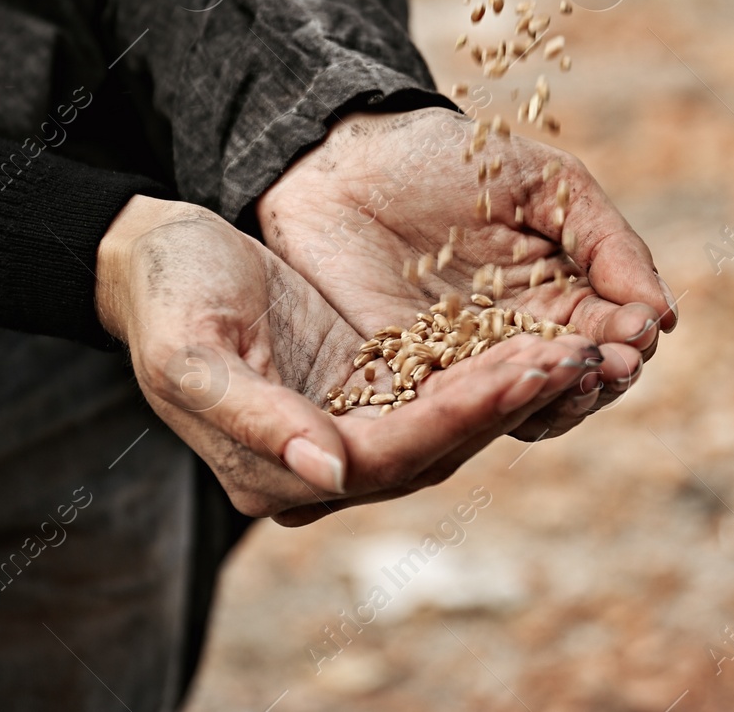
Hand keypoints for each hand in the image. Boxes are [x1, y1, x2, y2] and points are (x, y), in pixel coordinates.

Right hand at [96, 196, 611, 523]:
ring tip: (577, 351)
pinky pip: (442, 392)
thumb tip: (331, 474)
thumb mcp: (192, 351)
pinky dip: (492, 370)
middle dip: (507, 404)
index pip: (388, 457)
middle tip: (579, 361)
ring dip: (512, 391)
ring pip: (449, 426)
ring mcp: (347, 430)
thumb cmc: (165, 296)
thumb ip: (256, 418)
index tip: (522, 372)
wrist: (154, 259)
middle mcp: (320, 467)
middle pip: (433, 450)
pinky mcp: (366, 390)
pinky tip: (540, 339)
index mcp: (274, 472)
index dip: (460, 417)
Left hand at [255, 108, 676, 441]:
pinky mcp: (407, 378)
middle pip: (575, 381)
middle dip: (599, 376)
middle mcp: (519, 340)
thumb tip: (665, 315)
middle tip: (612, 363)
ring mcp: (465, 364)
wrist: (347, 158)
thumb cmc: (450, 158)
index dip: (629, 338)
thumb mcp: (544, 184)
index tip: (641, 332)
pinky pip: (453, 408)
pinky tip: (504, 386)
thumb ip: (606, 243)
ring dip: (553, 399)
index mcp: (562, 296)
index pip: (611, 334)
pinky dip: (483, 406)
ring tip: (569, 376)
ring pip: (524, 406)